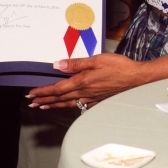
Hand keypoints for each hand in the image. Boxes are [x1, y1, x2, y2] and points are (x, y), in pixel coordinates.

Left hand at [26, 53, 154, 109]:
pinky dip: (70, 107)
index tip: (31, 94)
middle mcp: (84, 92)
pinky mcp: (99, 100)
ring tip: (43, 107)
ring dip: (54, 105)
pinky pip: (80, 105)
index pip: (57, 88)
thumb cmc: (118, 66)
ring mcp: (92, 98)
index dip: (43, 92)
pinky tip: (69, 107)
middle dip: (44, 100)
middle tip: (31, 103)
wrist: (136, 78)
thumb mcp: (96, 59)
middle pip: (60, 98)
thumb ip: (76, 63)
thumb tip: (57, 65)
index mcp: (82, 82)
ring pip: (68, 103)